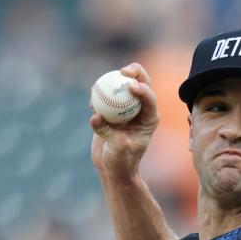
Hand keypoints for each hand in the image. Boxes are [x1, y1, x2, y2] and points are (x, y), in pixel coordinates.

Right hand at [89, 63, 160, 178]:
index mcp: (149, 118)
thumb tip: (95, 116)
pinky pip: (106, 95)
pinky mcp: (112, 110)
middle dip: (133, 71)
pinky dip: (98, 94)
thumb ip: (106, 131)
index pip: (150, 97)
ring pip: (122, 85)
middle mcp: (140, 110)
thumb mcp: (116, 148)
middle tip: (120, 71)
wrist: (113, 167)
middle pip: (140, 82)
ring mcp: (126, 108)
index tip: (130, 86)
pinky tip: (91, 100)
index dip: (142, 88)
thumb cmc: (121, 161)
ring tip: (98, 87)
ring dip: (112, 81)